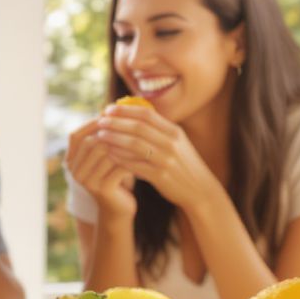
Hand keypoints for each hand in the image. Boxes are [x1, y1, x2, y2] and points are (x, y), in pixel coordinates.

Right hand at [66, 118, 135, 218]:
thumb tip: (116, 106)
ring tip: (139, 135)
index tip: (114, 114)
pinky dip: (131, 157)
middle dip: (111, 131)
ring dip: (123, 142)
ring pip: (104, 153)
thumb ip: (106, 136)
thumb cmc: (114, 176)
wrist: (118, 209)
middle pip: (90, 142)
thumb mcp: (107, 155)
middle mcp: (74, 170)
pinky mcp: (101, 190)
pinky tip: (144, 152)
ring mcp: (86, 181)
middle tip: (130, 123)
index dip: (94, 123)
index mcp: (71, 160)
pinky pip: (117, 166)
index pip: (77, 135)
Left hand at [92, 103, 218, 210]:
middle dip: (116, 122)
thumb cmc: (183, 164)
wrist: (200, 189)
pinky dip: (121, 159)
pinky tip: (109, 155)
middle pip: (138, 127)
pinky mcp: (161, 176)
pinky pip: (136, 165)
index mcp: (174, 131)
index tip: (108, 109)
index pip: (146, 114)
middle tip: (99, 121)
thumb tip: (134, 114)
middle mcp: (171, 143)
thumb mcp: (176, 143)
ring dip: (115, 139)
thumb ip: (159, 129)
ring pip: (135, 145)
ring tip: (100, 137)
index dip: (125, 110)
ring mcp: (166, 159)